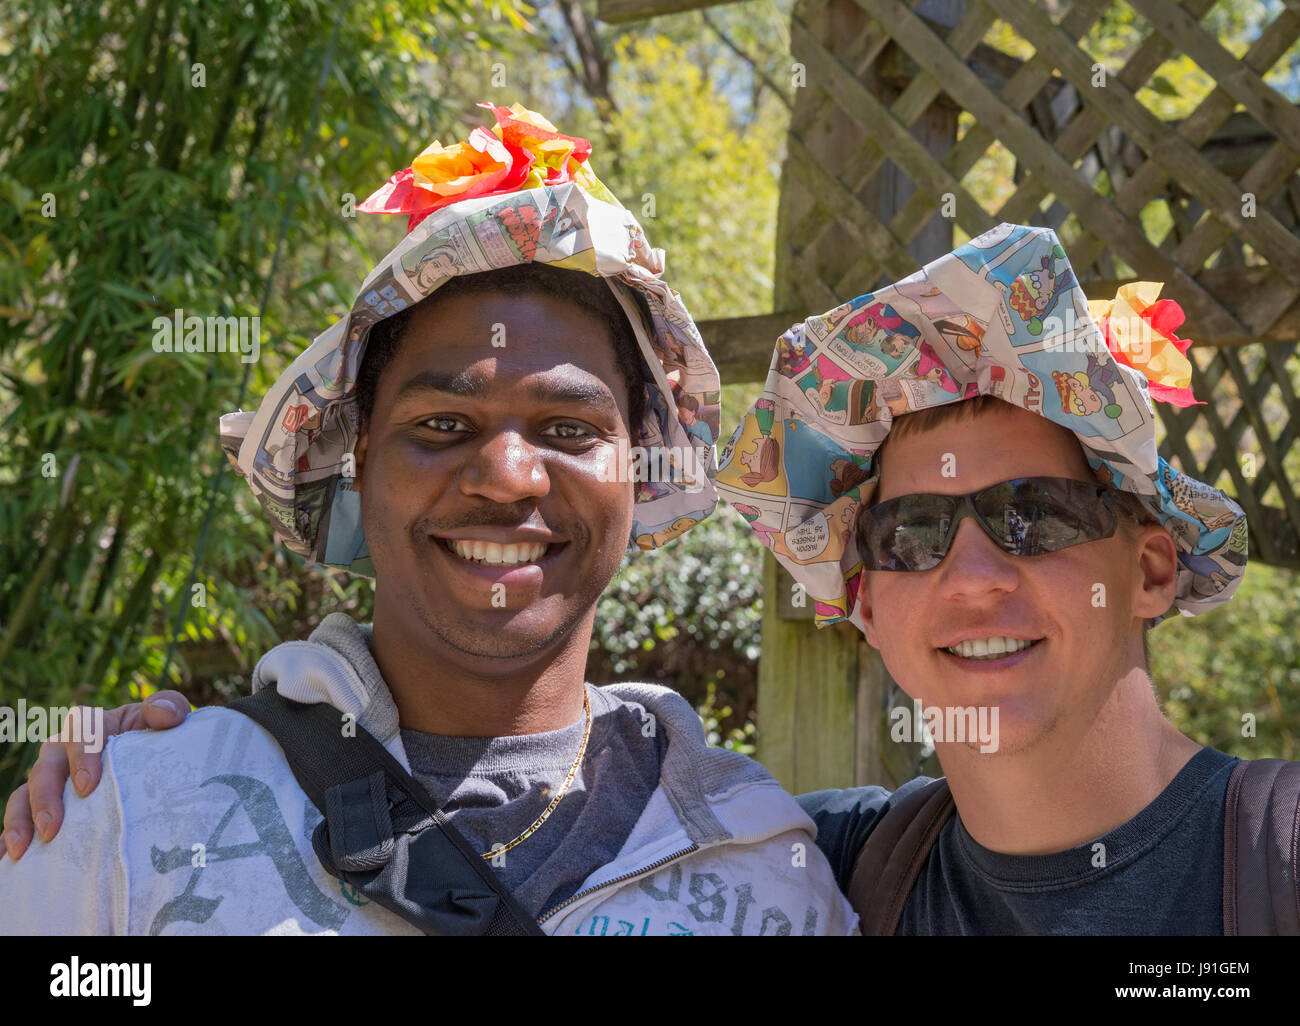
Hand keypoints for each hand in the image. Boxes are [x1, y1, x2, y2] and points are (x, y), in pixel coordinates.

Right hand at [2, 692, 189, 859]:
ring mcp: (52, 778)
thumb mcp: (170, 717)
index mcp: (94, 724)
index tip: (88, 786)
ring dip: (19, 820)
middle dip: (45, 797)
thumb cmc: (161, 737)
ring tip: (23, 849)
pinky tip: (10, 860)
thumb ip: (169, 707)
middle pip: (46, 766)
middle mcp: (64, 749)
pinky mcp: (44, 804)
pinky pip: (20, 819)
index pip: (81, 729)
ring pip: (25, 793)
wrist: (158, 762)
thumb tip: (162, 714)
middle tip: (52, 829)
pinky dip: (10, 837)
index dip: (81, 755)